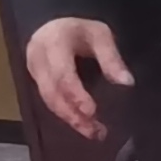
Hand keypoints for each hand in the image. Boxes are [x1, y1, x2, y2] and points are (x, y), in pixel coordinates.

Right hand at [21, 14, 131, 139]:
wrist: (56, 27)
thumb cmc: (81, 31)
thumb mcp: (100, 35)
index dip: (76, 95)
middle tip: (95, 131)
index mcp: (54, 43)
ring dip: (70, 119)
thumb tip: (127, 82)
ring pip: (49, 101)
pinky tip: (84, 126)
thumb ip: (111, 58)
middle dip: (73, 114)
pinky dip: (67, 115)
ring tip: (93, 133)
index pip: (62, 73)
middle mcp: (38, 58)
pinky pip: (49, 102)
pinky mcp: (36, 82)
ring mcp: (34, 71)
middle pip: (52, 92)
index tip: (92, 112)